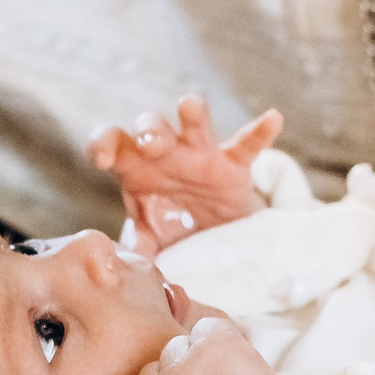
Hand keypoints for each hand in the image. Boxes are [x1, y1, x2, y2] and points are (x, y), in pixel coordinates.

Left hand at [90, 99, 283, 253]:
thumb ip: (133, 249)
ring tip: (190, 108)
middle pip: (151, 126)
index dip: (103, 143)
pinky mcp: (232, 165)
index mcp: (134, 166)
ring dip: (192, 114)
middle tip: (150, 144)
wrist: (212, 235)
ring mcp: (199, 155)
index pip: (111, 143)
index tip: (101, 159)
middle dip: (150, 130)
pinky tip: (272, 119)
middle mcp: (164, 153)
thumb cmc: (170, 226)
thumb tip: (119, 266)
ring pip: (195, 122)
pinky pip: (246, 144)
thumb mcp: (148, 239)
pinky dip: (259, 132)